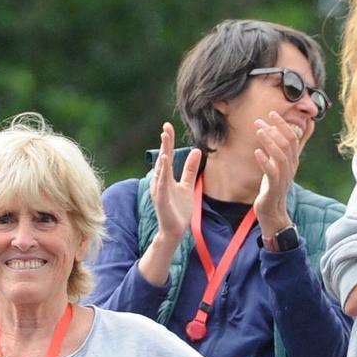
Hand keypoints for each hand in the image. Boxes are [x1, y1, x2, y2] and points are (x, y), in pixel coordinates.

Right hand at [150, 122, 201, 244]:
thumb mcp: (187, 185)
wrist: (175, 230)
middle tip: (166, 127)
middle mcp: (160, 181)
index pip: (168, 155)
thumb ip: (190, 169)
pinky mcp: (161, 199)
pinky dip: (163, 172)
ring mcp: (159, 190)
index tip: (168, 126)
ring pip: (162, 169)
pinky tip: (165, 160)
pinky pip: (162, 183)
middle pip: (164, 158)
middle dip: (165, 143)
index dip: (168, 141)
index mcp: (166, 177)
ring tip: (165, 139)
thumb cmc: (179, 209)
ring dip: (164, 154)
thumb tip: (196, 150)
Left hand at [251, 111, 304, 232]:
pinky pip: (272, 172)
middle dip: (274, 129)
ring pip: (281, 155)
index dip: (283, 124)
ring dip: (270, 141)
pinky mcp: (274, 187)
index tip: (271, 113)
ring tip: (259, 131)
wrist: (272, 211)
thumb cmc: (273, 186)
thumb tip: (276, 131)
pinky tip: (257, 152)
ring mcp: (284, 177)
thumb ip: (278, 149)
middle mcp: (291, 167)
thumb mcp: (277, 165)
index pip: (292, 137)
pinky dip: (265, 161)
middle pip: (287, 143)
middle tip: (259, 120)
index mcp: (292, 160)